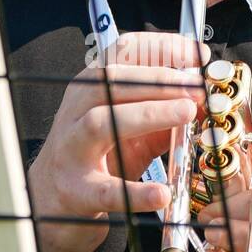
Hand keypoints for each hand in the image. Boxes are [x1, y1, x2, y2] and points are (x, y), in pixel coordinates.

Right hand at [28, 32, 208, 251]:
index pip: (121, 54)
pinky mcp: (75, 191)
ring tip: (185, 114)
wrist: (49, 203)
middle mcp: (76, 112)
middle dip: (159, 80)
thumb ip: (163, 115)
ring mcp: (71, 150)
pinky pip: (106, 189)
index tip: (197, 54)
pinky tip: (161, 194)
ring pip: (101, 122)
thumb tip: (202, 101)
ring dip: (148, 114)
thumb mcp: (130, 129)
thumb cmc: (95, 160)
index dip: (162, 48)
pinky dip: (135, 192)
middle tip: (197, 88)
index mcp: (91, 90)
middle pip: (111, 81)